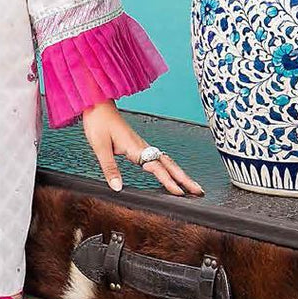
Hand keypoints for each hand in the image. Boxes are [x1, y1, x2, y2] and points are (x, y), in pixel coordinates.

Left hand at [81, 100, 203, 196]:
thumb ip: (110, 168)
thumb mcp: (100, 147)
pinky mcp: (139, 145)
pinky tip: (171, 172)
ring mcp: (143, 145)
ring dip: (180, 173)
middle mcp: (143, 146)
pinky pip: (159, 158)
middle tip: (199, 191)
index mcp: (136, 148)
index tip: (180, 193)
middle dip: (185, 178)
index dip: (169, 181)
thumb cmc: (98, 123)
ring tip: (191, 185)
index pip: (157, 168)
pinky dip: (169, 167)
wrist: (98, 105)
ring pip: (166, 161)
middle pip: (169, 165)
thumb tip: (117, 187)